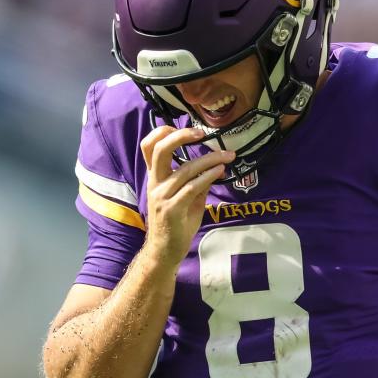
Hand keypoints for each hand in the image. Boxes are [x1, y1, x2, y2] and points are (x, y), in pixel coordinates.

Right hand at [140, 126, 234, 264]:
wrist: (165, 250)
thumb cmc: (176, 222)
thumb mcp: (186, 197)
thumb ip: (196, 180)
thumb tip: (214, 165)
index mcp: (155, 177)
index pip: (149, 146)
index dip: (162, 131)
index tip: (184, 127)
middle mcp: (155, 183)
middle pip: (159, 150)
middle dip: (181, 136)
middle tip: (202, 133)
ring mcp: (162, 196)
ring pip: (184, 169)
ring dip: (209, 159)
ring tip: (227, 156)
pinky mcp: (172, 209)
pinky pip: (192, 188)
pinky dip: (208, 176)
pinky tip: (220, 171)